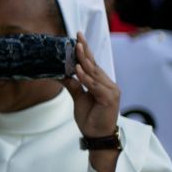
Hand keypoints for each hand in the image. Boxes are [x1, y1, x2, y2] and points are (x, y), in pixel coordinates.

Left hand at [63, 33, 120, 171]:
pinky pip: (95, 86)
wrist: (97, 135)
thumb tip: (61, 74)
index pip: (92, 63)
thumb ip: (73, 85)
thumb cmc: (91, 117)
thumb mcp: (79, 98)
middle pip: (94, 65)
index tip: (78, 37)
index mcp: (101, 82)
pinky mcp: (109, 98)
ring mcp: (110, 90)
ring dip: (85, 61)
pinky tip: (79, 70)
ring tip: (76, 48)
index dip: (85, 51)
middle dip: (84, 51)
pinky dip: (86, 77)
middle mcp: (108, 84)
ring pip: (95, 73)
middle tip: (77, 37)